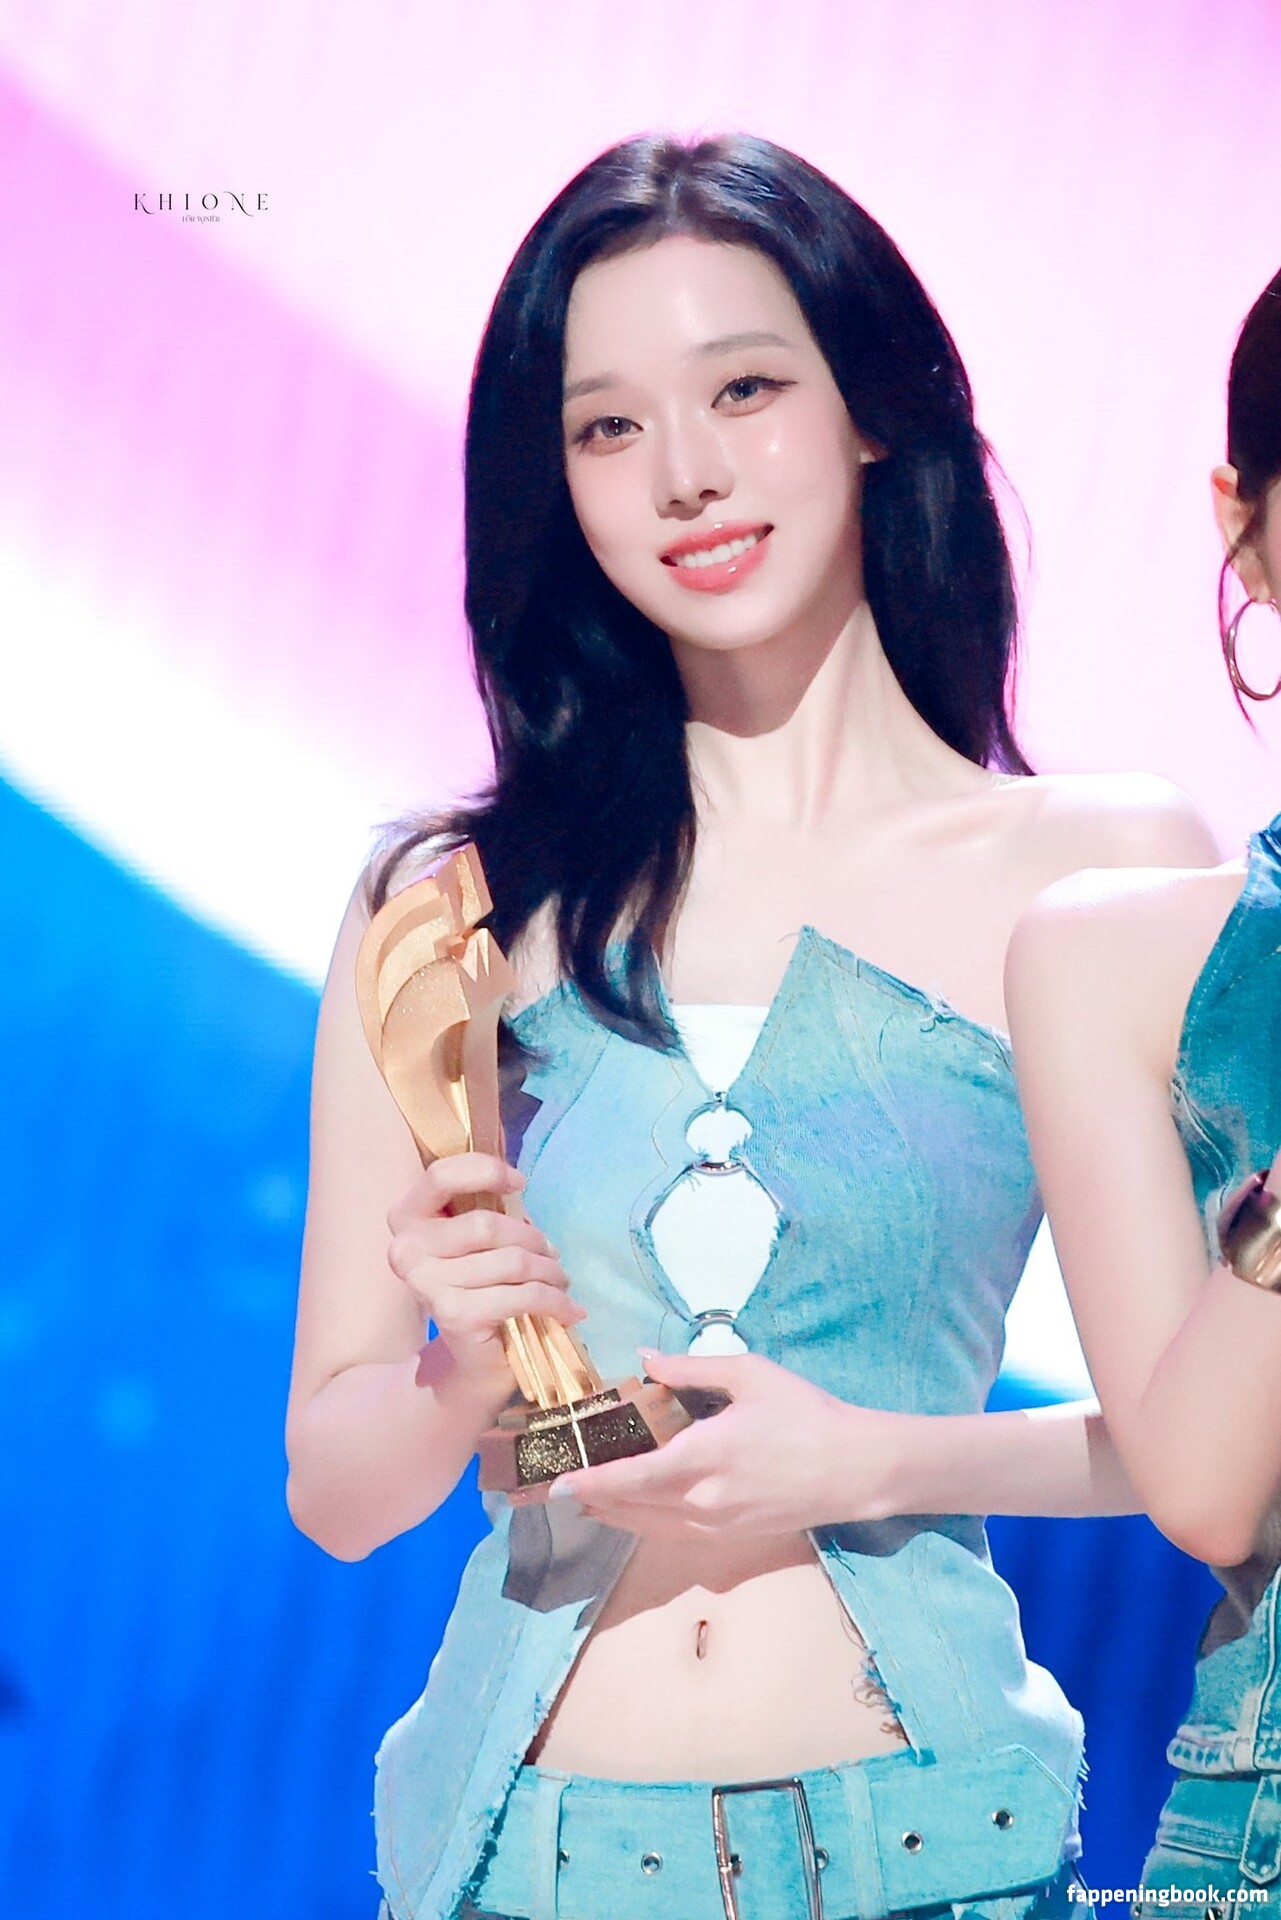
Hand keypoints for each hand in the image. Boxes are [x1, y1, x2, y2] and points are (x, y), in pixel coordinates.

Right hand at [386, 1152, 584, 1391]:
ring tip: (561, 1281)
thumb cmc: (479, 1286)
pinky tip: (570, 1310)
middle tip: (552, 1256)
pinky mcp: (455, 1315)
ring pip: (512, 1261)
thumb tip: (523, 1198)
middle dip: (533, 1239)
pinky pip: (522, 1295)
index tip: (519, 1183)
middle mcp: (406, 1250)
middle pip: (487, 1225)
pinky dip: (555, 1302)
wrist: (470, 1361)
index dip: (485, 1171)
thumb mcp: (478, 1241)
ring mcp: (427, 1284)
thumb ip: (490, 1211)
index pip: (441, 1176)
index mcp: (406, 1218)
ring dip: (549, 1272)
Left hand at [553, 1349, 899, 1538]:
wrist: (856, 1468)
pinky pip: (671, 1533)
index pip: (632, 1477)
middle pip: (631, 1507)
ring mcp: (716, 1524)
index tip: (555, 1483)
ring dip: (611, 1514)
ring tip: (581, 1501)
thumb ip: (692, 1370)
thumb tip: (644, 1358)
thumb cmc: (806, 1414)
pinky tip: (628, 1514)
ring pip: (648, 1525)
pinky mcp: (729, 1536)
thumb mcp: (750, 1375)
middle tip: (552, 1489)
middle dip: (589, 1499)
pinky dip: (641, 1524)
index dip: (589, 1483)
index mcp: (705, 1456)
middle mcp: (703, 1499)